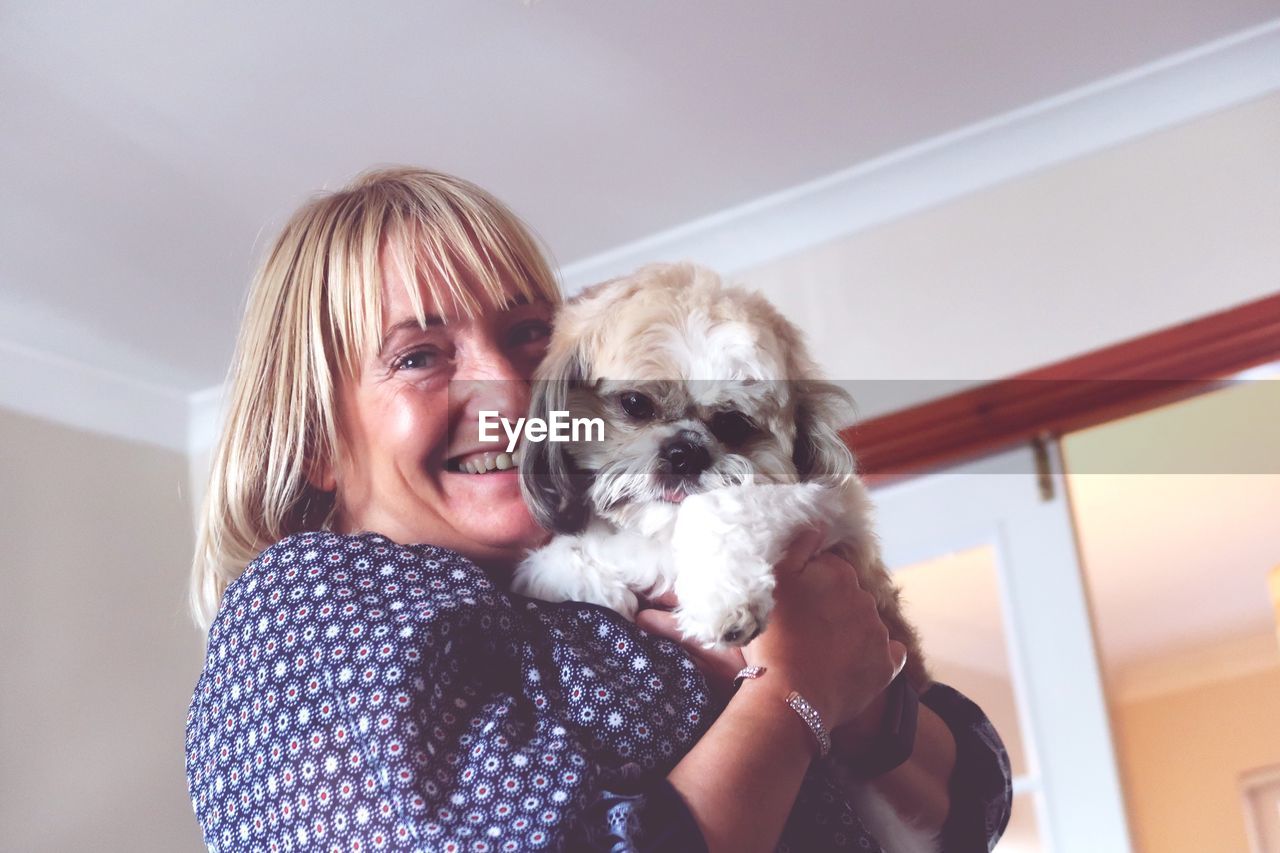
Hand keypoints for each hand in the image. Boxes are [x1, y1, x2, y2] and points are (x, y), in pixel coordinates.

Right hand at [637, 530, 906, 729]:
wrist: (790, 694)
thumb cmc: (774, 637)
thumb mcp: (774, 581)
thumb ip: (798, 547)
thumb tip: (819, 526)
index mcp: (839, 573)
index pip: (830, 570)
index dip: (811, 585)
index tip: (796, 604)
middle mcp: (865, 597)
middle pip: (848, 596)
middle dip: (832, 608)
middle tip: (804, 630)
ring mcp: (879, 633)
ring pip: (865, 625)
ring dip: (849, 632)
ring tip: (821, 652)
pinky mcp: (886, 666)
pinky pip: (888, 655)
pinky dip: (875, 658)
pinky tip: (853, 665)